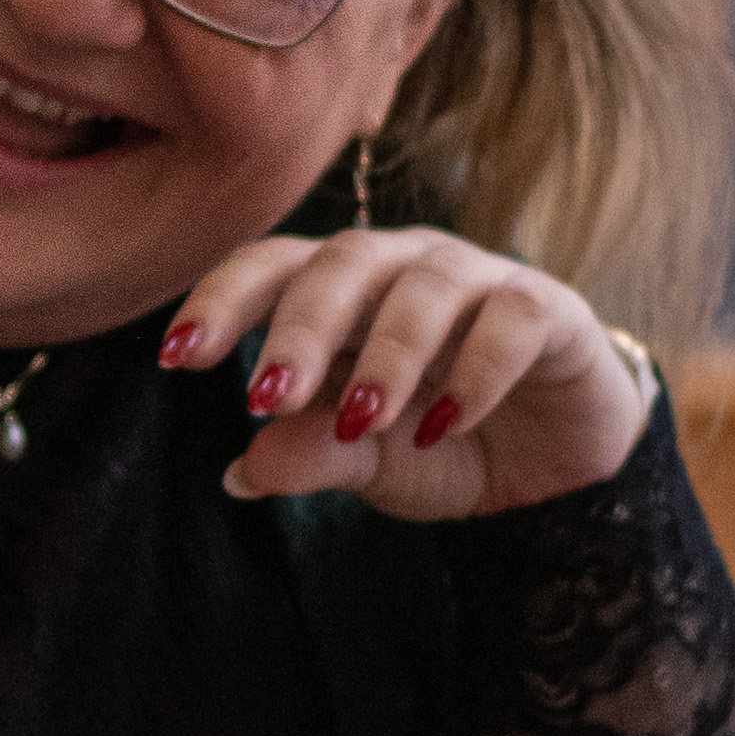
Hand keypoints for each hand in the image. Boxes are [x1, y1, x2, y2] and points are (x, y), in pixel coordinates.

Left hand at [159, 226, 651, 519]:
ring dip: (386, 353)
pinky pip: (509, 320)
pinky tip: (444, 424)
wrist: (557, 467)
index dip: (223, 300)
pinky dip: (474, 371)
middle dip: (298, 330)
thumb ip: (316, 457)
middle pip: (342, 264)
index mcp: (345, 289)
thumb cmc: (445, 444)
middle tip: (263, 398)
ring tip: (361, 420)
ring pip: (424, 286)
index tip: (178, 358)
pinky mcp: (548, 309)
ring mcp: (479, 280)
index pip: (273, 267)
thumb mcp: (373, 465)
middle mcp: (405, 266)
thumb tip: (242, 471)